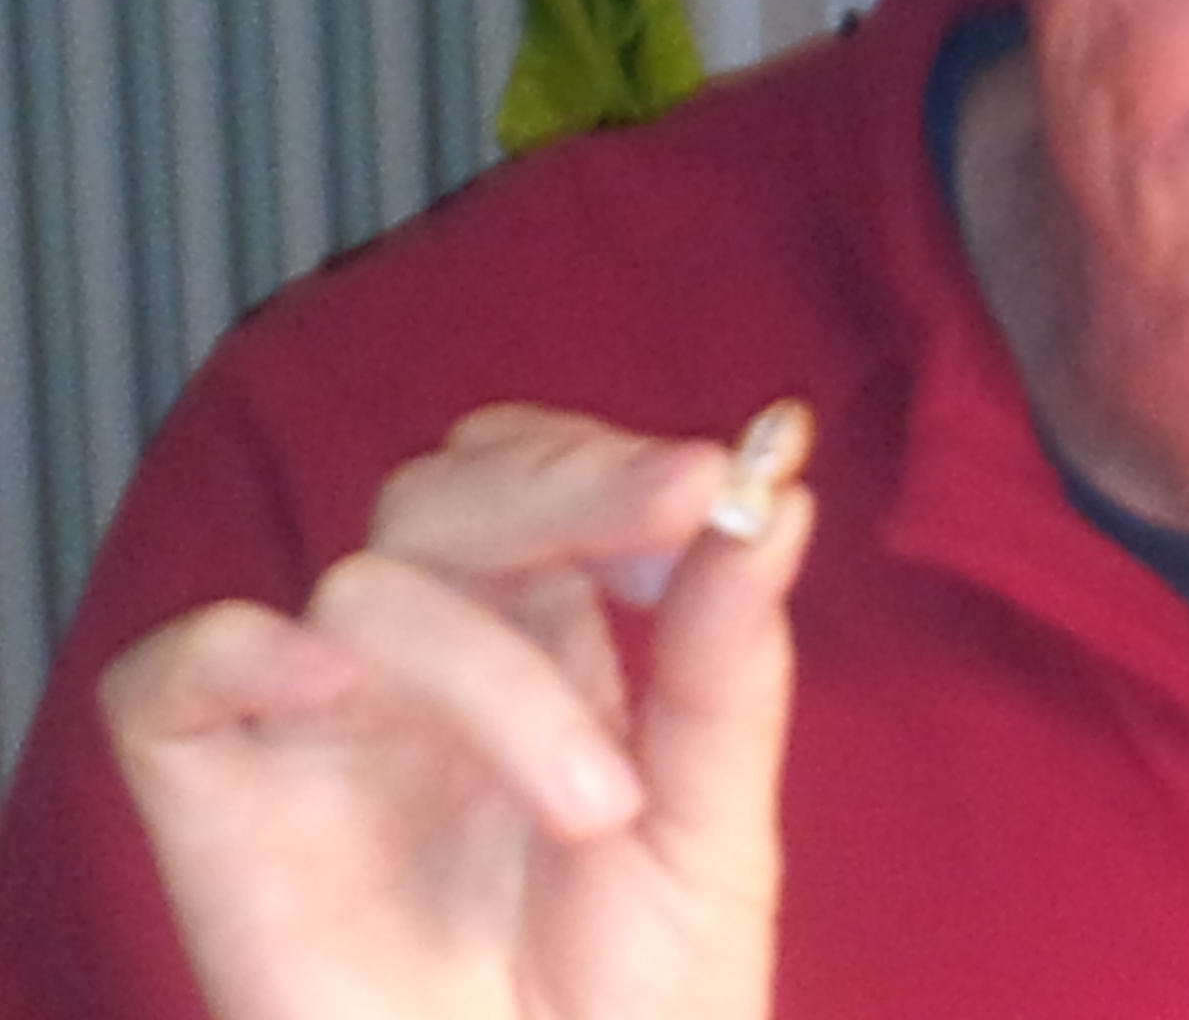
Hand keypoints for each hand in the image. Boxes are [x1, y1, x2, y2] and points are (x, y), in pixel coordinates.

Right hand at [97, 403, 815, 1019]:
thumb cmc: (637, 1004)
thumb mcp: (715, 825)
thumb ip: (732, 663)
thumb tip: (783, 492)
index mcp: (543, 645)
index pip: (534, 476)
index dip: (607, 458)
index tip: (716, 484)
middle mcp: (424, 669)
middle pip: (442, 493)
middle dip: (567, 485)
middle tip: (683, 505)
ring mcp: (319, 734)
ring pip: (365, 589)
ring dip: (500, 672)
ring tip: (599, 809)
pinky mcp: (220, 816)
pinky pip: (170, 681)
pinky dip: (240, 654)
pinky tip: (327, 684)